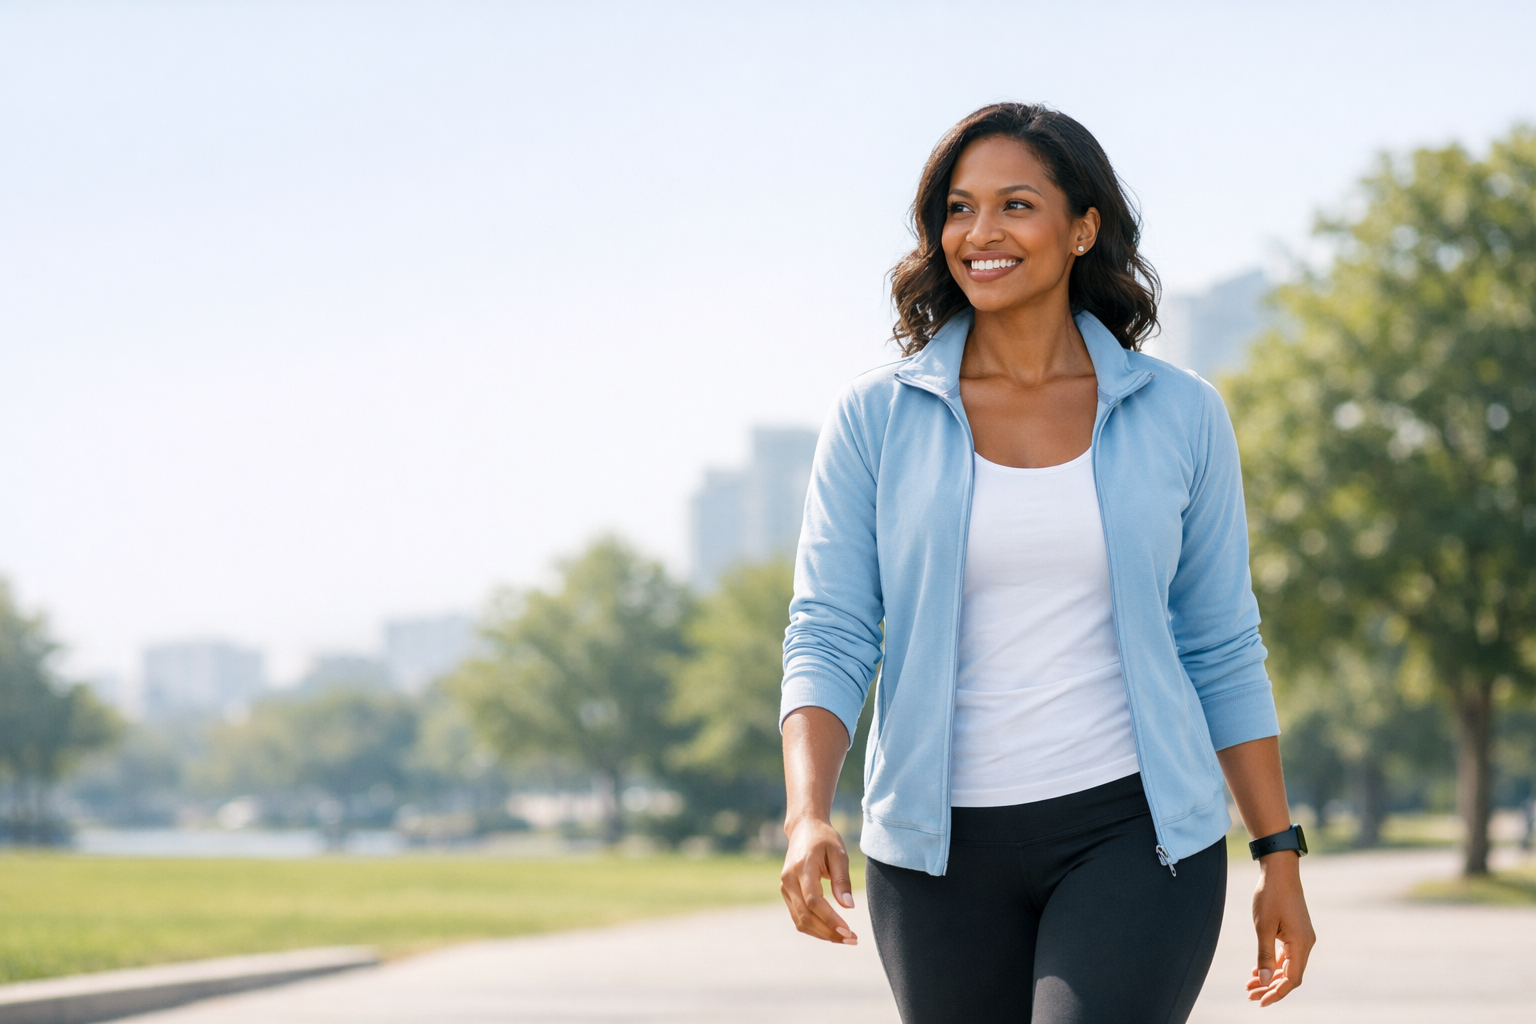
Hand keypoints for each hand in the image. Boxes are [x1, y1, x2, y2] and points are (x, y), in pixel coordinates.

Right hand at [779, 815, 857, 944]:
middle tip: (852, 939)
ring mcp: (785, 887)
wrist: (803, 828)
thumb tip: (848, 907)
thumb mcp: (839, 853)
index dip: (830, 919)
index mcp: (802, 867)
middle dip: (829, 932)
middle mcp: (789, 880)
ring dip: (822, 934)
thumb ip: (842, 879)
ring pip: (800, 921)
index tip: (848, 930)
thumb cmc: (824, 838)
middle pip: (805, 916)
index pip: (814, 901)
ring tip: (844, 938)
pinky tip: (832, 931)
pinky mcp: (786, 892)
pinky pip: (798, 917)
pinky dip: (814, 928)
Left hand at [1245, 853, 1314, 1005]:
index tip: (1260, 1002)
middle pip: (1290, 975)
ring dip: (1270, 976)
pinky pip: (1286, 955)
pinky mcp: (1296, 932)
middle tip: (1250, 996)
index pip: (1292, 979)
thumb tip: (1265, 982)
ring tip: (1249, 985)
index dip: (1277, 993)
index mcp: (1301, 944)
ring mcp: (1302, 938)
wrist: (1279, 870)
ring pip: (1287, 965)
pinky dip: (1273, 963)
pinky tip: (1257, 969)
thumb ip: (1265, 956)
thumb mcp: (1263, 927)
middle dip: (1271, 987)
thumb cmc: (1270, 896)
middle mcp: (1306, 944)